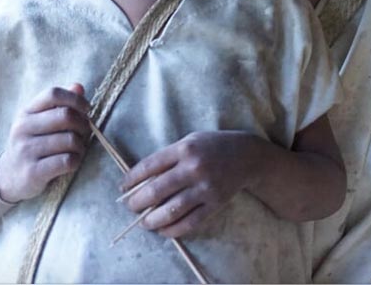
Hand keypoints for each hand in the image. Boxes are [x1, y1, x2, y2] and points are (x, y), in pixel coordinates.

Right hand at [0, 84, 90, 201]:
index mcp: (26, 112)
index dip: (75, 99)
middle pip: (66, 116)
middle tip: (84, 133)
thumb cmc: (32, 145)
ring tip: (77, 150)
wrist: (7, 178)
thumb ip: (60, 104)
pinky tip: (72, 162)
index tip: (86, 109)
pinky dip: (76, 160)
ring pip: (70, 140)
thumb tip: (78, 87)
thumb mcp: (40, 121)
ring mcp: (26, 150)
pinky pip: (67, 161)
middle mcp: (23, 128)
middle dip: (83, 124)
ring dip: (81, 145)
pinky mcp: (33, 172)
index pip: (53, 94)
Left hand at [121, 131, 260, 237]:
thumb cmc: (212, 146)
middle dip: (138, 202)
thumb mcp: (189, 142)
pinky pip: (190, 222)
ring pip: (172, 210)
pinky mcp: (215, 203)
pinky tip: (163, 229)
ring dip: (152, 220)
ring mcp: (206, 187)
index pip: (150, 166)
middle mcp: (194, 167)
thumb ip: (167, 158)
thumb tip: (140, 181)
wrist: (248, 156)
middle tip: (131, 207)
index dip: (132, 179)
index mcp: (185, 148)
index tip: (123, 187)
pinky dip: (173, 229)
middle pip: (157, 190)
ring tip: (145, 222)